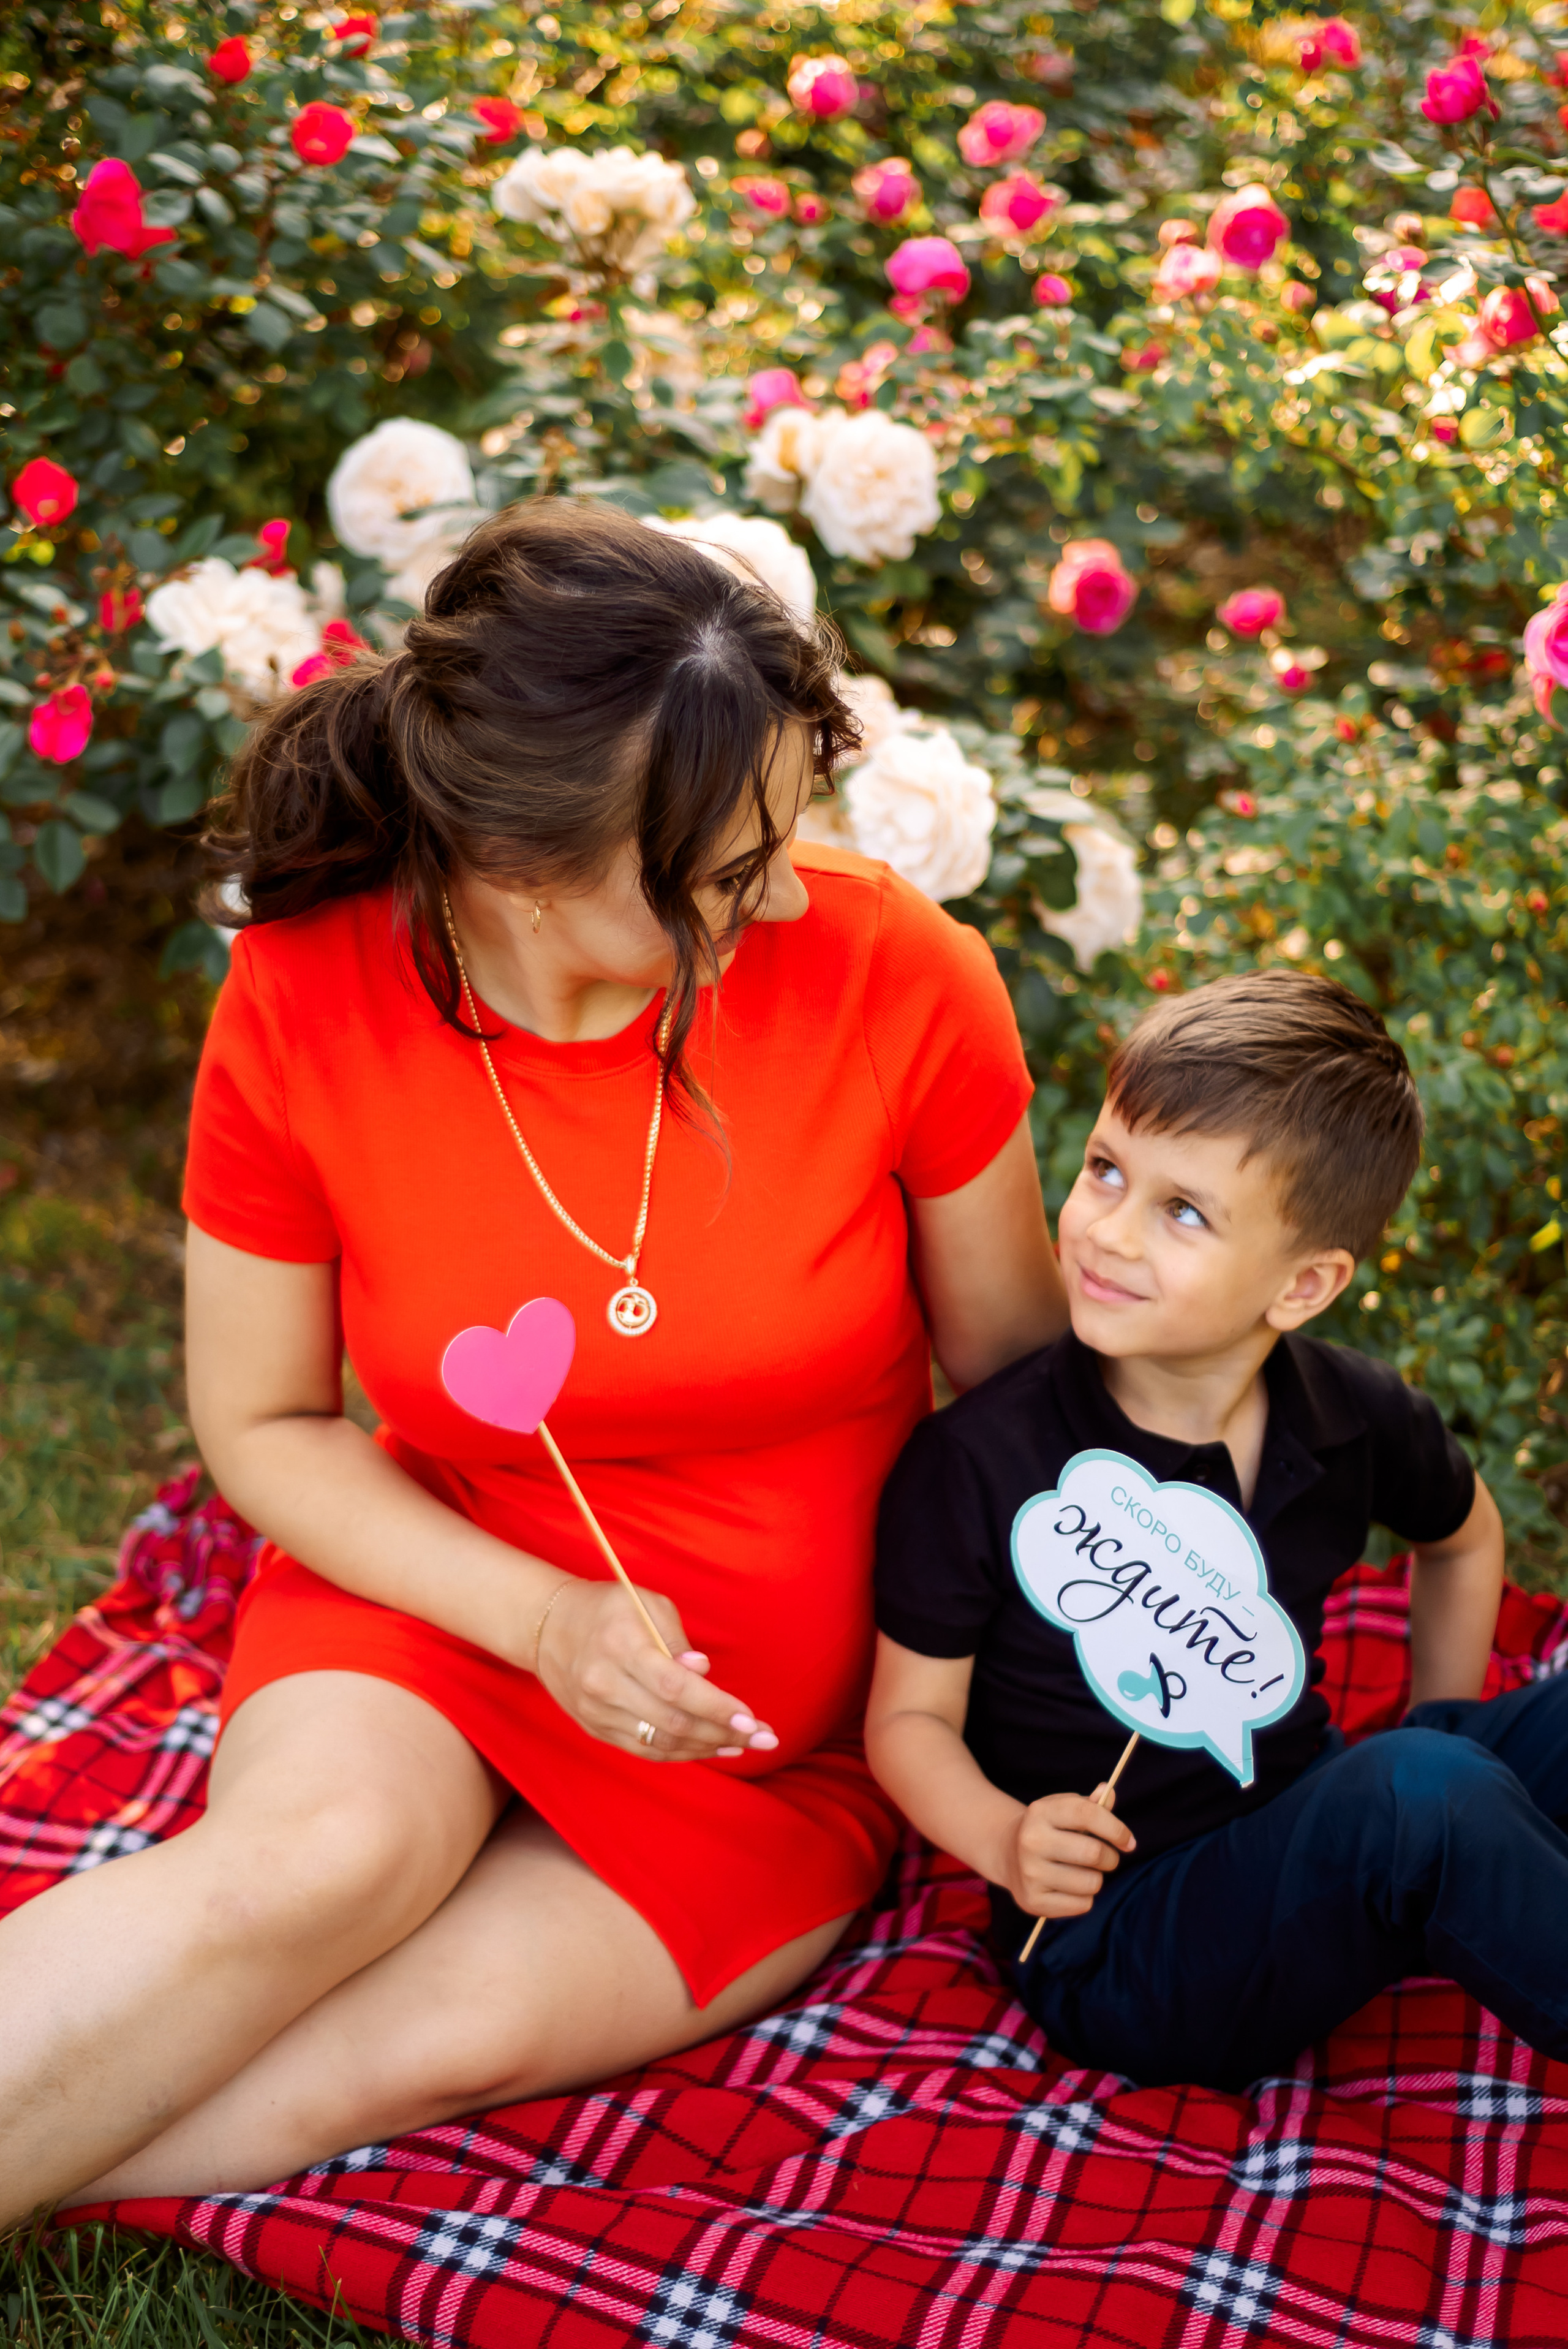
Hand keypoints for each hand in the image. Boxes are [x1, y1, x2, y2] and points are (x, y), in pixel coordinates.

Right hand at [534, 1577, 779, 1762]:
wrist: (547, 1626)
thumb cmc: (607, 1608)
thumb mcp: (645, 1602)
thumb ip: (676, 1639)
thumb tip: (703, 1674)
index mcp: (621, 1646)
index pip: (675, 1687)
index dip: (717, 1707)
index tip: (753, 1720)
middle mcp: (605, 1684)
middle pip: (672, 1721)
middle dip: (724, 1733)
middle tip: (764, 1738)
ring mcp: (597, 1712)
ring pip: (660, 1743)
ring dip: (706, 1748)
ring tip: (742, 1744)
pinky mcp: (594, 1729)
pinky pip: (643, 1749)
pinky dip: (679, 1753)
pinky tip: (708, 1747)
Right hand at [1005, 1785, 1134, 1920]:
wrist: (1008, 1853)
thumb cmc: (1049, 1829)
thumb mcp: (1063, 1809)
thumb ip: (1090, 1804)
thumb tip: (1108, 1793)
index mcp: (1041, 1812)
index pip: (1088, 1814)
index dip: (1116, 1829)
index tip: (1128, 1841)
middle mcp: (1032, 1841)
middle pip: (1094, 1853)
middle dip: (1111, 1858)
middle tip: (1107, 1858)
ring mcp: (1030, 1873)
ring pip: (1092, 1883)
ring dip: (1096, 1878)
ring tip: (1084, 1872)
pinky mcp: (1033, 1901)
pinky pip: (1082, 1904)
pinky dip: (1085, 1898)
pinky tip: (1070, 1887)